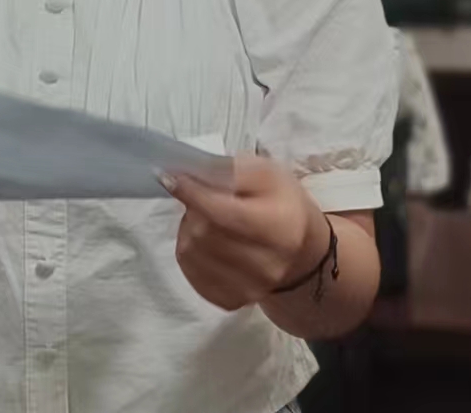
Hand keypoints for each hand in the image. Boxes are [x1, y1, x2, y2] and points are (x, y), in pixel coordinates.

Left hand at [164, 156, 328, 311]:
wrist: (301, 251)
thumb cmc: (281, 203)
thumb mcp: (264, 172)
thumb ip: (227, 169)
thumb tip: (186, 173)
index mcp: (281, 227)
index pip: (224, 214)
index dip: (192, 194)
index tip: (168, 176)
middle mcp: (268, 266)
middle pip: (204, 234)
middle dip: (192, 209)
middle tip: (201, 198)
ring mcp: (249, 289)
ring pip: (191, 253)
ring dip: (188, 229)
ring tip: (204, 219)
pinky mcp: (231, 301)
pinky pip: (190, 273)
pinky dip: (188, 251)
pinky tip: (203, 241)